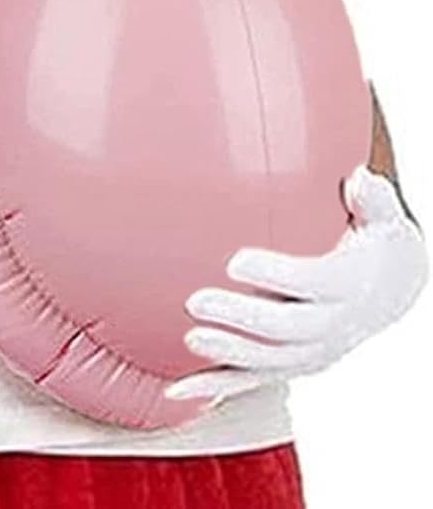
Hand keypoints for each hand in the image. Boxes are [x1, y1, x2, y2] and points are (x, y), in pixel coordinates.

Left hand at [164, 165, 428, 407]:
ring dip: (228, 353)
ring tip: (191, 338)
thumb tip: (358, 176)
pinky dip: (214, 388)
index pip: (310, 283)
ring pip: (268, 362)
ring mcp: (311, 351)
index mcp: (348, 285)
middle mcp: (331, 325)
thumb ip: (371, 198)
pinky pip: (251, 382)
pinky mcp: (291, 365)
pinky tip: (176, 390)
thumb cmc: (375, 242)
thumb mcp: (383, 217)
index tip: (234, 261)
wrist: (389, 291)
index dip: (274, 275)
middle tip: (195, 301)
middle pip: (284, 328)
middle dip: (240, 318)